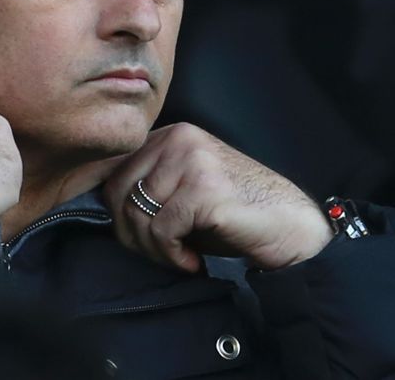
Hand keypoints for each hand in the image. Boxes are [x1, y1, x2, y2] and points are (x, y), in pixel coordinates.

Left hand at [103, 123, 331, 272]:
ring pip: (138, 214)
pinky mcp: (203, 188)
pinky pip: (162, 230)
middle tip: (160, 254)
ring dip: (154, 249)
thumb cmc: (235, 215)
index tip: (142, 240)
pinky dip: (172, 255)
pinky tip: (193, 260)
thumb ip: (150, 187)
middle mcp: (179, 138)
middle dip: (132, 235)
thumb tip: (104, 208)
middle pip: (119, 194)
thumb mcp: (184, 191)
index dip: (119, 215)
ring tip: (179, 257)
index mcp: (171, 134)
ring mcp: (192, 160)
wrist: (290, 226)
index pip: (115, 173)